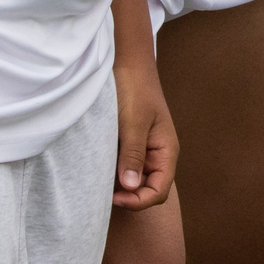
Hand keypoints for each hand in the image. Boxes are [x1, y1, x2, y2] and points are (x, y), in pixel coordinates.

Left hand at [112, 53, 177, 209]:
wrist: (126, 62)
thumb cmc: (134, 88)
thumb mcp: (133, 121)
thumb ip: (133, 154)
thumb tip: (130, 187)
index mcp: (166, 151)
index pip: (158, 191)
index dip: (138, 200)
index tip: (114, 196)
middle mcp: (156, 154)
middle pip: (147, 190)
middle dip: (127, 196)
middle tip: (102, 191)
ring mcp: (142, 150)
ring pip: (133, 180)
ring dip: (118, 185)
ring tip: (98, 179)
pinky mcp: (128, 144)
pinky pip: (122, 167)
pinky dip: (112, 172)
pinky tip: (97, 167)